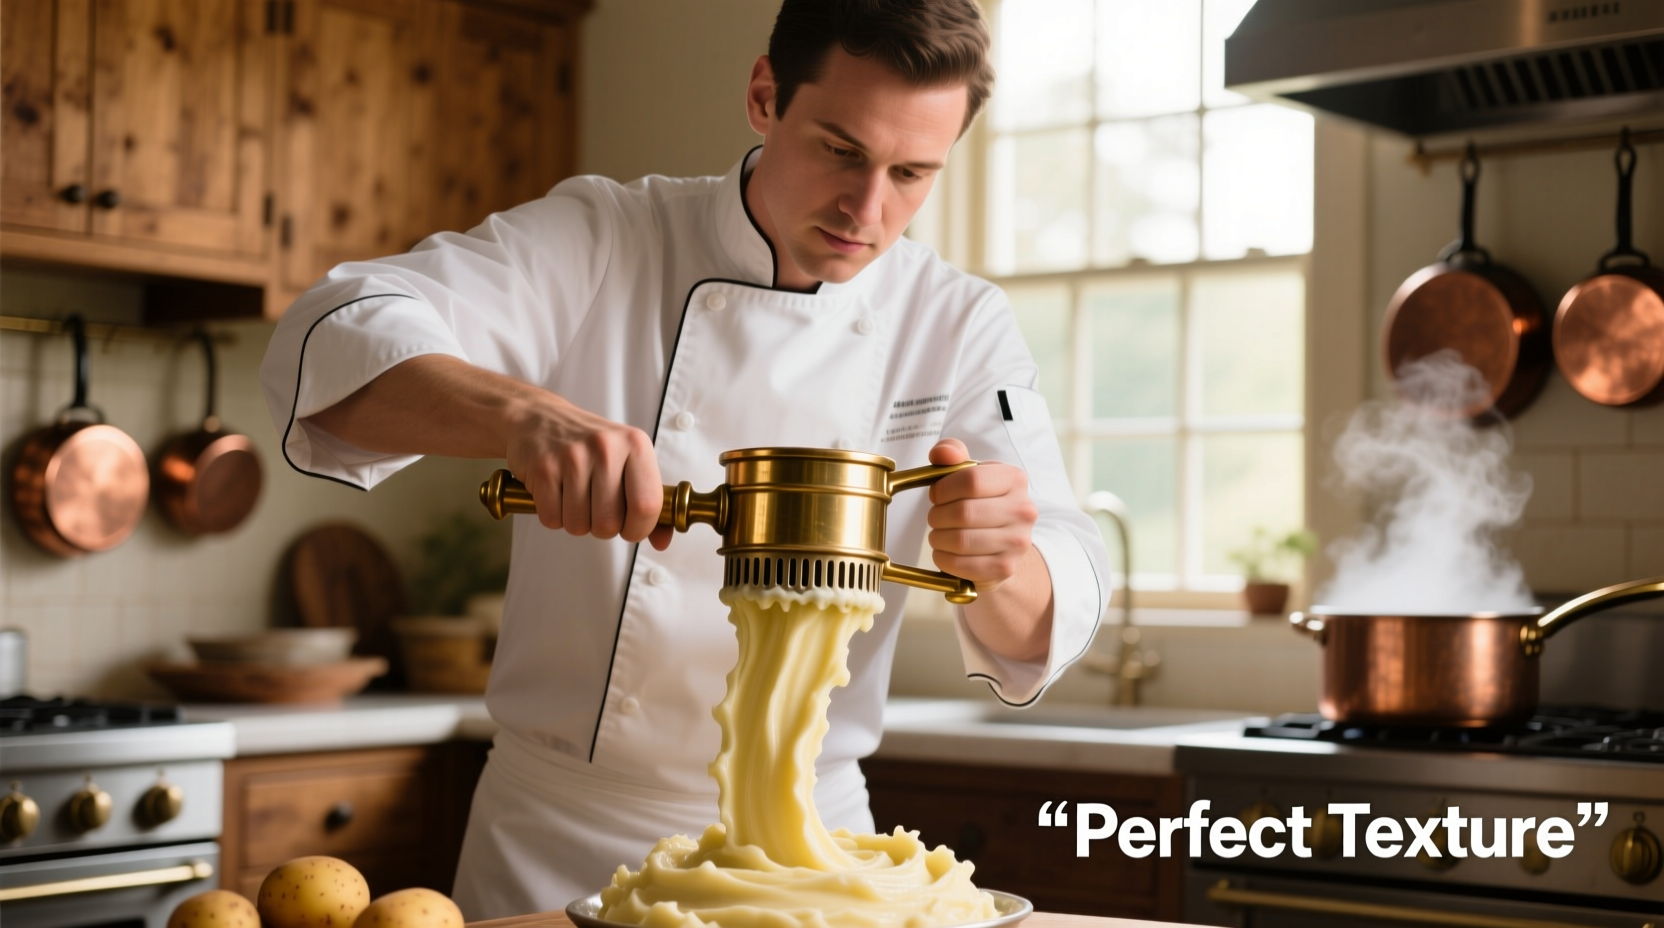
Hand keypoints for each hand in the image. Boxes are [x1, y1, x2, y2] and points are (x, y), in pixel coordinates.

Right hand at [505, 394, 672, 549]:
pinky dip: (554, 515)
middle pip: (609, 523)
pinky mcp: (544, 468)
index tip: (631, 528)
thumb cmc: (589, 445)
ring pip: (579, 524)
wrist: (539, 418)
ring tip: (575, 498)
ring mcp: (573, 456)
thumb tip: (661, 541)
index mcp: (635, 444)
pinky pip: (552, 518)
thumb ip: (648, 502)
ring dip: (577, 522)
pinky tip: (557, 493)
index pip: (647, 505)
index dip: (639, 529)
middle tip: (597, 510)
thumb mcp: (627, 461)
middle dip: (603, 529)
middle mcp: (606, 447)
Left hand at [924, 438, 1036, 592]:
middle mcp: (1023, 509)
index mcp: (1015, 479)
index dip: (943, 489)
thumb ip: (952, 455)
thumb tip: (941, 453)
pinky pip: (962, 565)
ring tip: (939, 535)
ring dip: (938, 539)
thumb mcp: (970, 472)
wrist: (1003, 544)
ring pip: (961, 540)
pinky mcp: (1006, 567)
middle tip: (935, 518)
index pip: (970, 480)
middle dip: (937, 516)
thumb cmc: (981, 503)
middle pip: (963, 512)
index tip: (937, 495)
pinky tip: (945, 552)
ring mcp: (1018, 541)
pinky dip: (943, 559)